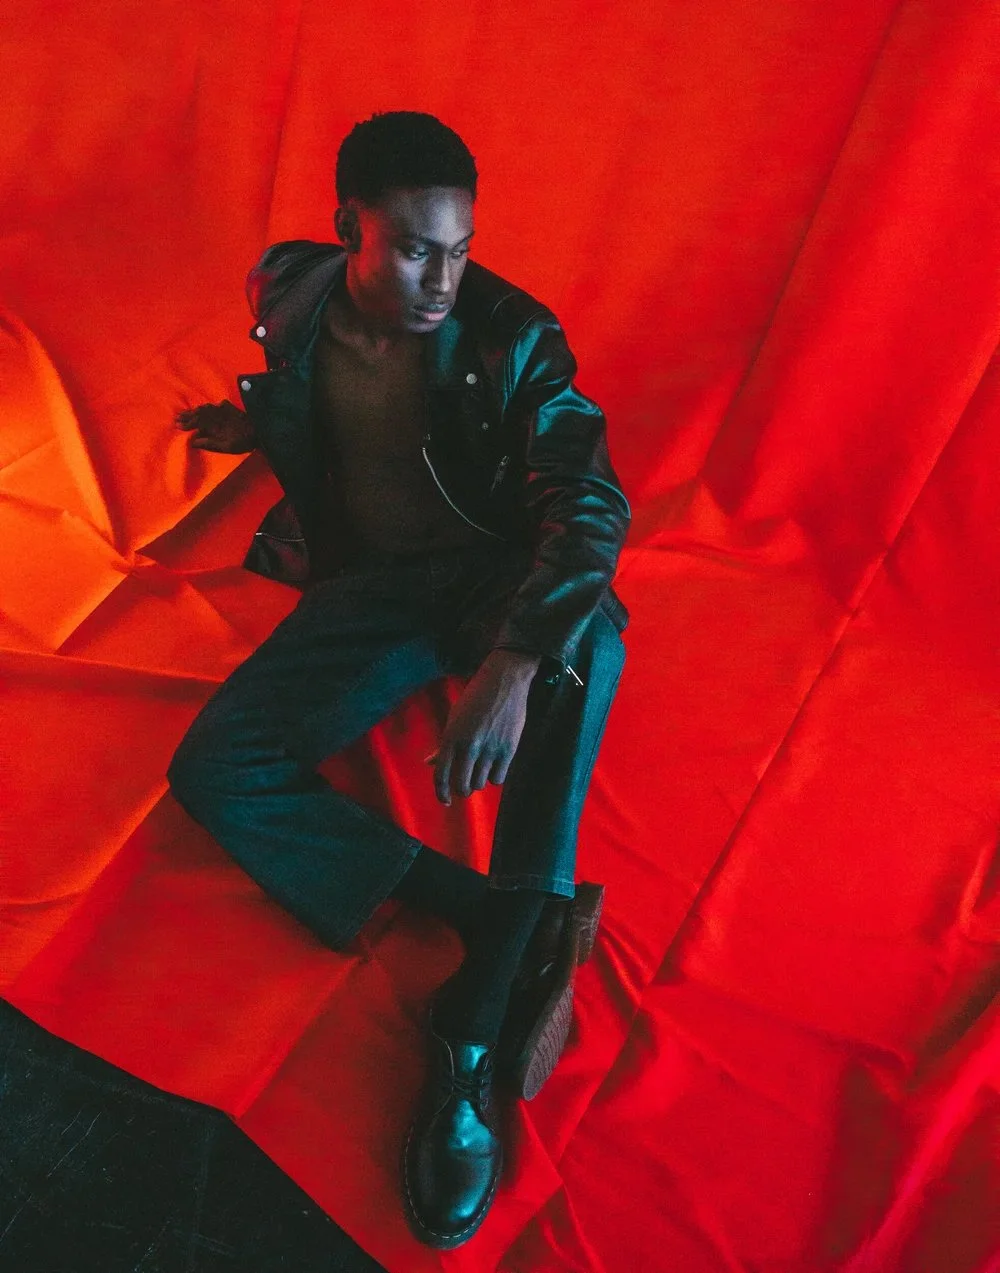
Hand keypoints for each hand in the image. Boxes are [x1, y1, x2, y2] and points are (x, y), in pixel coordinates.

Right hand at [176, 400, 255, 452]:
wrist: (259, 430)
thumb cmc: (242, 442)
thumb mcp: (225, 447)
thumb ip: (209, 443)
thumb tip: (192, 441)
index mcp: (213, 424)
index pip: (196, 422)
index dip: (186, 424)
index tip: (177, 426)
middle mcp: (216, 414)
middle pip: (198, 413)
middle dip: (187, 415)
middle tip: (177, 417)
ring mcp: (222, 409)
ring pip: (205, 408)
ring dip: (195, 410)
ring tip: (186, 412)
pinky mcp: (229, 407)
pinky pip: (214, 405)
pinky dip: (207, 407)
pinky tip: (205, 407)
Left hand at [426, 651, 540, 804]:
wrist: (503, 681)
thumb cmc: (475, 698)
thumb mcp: (454, 719)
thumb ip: (444, 745)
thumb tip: (429, 763)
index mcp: (451, 737)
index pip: (441, 775)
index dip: (441, 793)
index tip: (445, 800)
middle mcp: (469, 745)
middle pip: (462, 785)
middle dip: (461, 790)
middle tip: (464, 786)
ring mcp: (489, 748)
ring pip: (479, 783)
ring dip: (478, 782)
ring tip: (480, 771)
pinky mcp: (508, 749)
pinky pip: (498, 778)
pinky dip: (494, 777)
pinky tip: (494, 767)